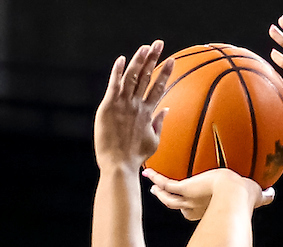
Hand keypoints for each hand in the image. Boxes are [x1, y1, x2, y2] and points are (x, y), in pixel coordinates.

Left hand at [94, 42, 173, 171]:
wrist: (120, 165)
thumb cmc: (135, 156)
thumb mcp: (153, 141)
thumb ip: (159, 123)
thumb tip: (166, 109)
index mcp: (148, 114)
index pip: (159, 88)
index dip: (165, 72)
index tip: (171, 59)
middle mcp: (137, 106)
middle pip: (147, 77)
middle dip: (154, 59)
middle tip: (159, 43)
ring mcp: (123, 105)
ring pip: (133, 77)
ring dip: (139, 60)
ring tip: (145, 47)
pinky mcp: (109, 106)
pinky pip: (114, 85)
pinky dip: (118, 71)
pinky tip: (122, 59)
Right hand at [142, 167, 273, 220]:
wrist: (234, 193)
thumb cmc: (246, 195)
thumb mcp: (256, 194)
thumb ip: (264, 196)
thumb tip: (274, 194)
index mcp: (211, 210)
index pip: (197, 211)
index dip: (191, 209)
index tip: (186, 207)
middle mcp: (198, 207)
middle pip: (179, 207)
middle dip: (170, 202)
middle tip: (161, 196)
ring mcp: (189, 199)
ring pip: (169, 199)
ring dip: (160, 193)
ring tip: (151, 186)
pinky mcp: (184, 189)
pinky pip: (167, 184)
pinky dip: (157, 178)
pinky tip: (148, 172)